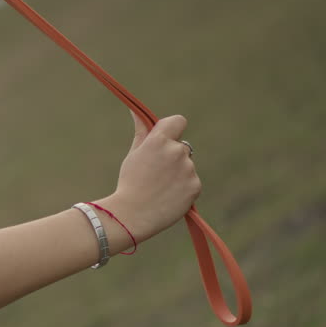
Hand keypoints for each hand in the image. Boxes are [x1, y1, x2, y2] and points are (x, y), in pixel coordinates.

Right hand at [97, 112, 201, 241]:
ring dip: (178, 174)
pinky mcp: (195, 186)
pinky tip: (168, 197)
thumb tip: (135, 110)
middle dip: (172, 157)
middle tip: (156, 174)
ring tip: (160, 189)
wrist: (132, 216)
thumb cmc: (129, 183)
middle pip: (182, 147)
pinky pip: (192, 182)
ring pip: (187, 166)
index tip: (166, 139)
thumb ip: (142, 131)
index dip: (173, 129)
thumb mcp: (133, 154)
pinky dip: (183, 189)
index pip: (178, 121)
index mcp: (159, 140)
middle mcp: (177, 151)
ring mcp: (188, 169)